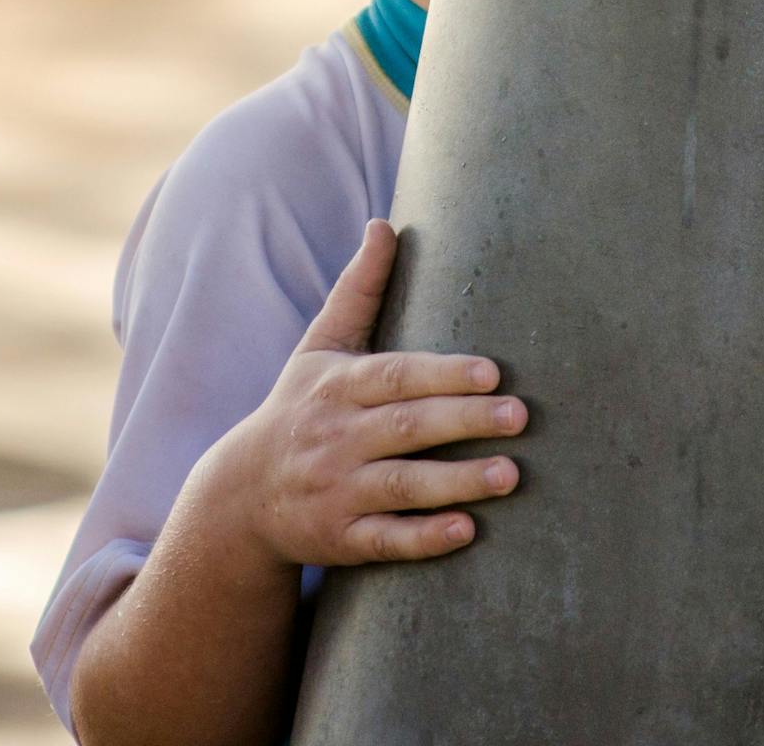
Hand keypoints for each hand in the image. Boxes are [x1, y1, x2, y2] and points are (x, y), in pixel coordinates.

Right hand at [213, 217, 527, 567]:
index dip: (442, 374)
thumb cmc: (299, 408)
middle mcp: (335, 437)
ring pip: (402, 486)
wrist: (242, 494)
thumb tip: (385, 224)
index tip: (493, 372)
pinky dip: (423, 538)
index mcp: (337, 387)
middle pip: (405, 427)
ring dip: (456, 481)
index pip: (394, 377)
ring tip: (511, 475)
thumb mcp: (320, 348)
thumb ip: (358, 290)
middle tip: (520, 416)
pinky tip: (467, 530)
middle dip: (463, 421)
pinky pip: (385, 539)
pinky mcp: (341, 538)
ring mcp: (337, 490)